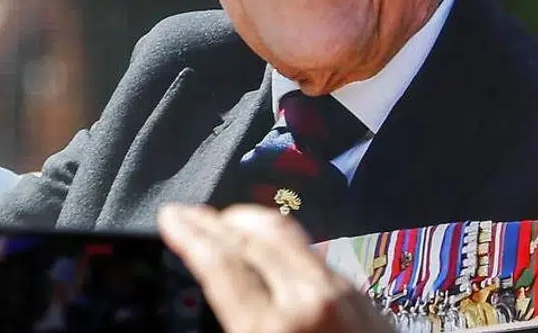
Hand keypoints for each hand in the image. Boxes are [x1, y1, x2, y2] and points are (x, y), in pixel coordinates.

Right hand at [158, 205, 394, 332]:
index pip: (221, 262)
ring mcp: (343, 295)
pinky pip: (316, 257)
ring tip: (227, 228)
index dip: (190, 234)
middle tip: (191, 216)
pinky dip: (285, 247)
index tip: (172, 217)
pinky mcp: (365, 299)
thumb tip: (220, 313)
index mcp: (273, 328)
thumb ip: (237, 326)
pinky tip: (274, 257)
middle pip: (253, 235)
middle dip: (215, 220)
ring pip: (289, 237)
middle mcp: (310, 300)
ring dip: (251, 227)